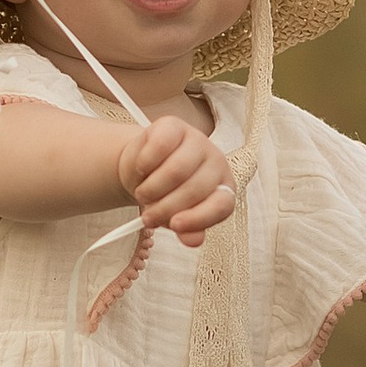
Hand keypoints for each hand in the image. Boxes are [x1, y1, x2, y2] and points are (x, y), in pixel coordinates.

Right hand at [118, 113, 237, 249]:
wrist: (143, 168)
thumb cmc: (165, 194)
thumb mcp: (176, 217)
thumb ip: (188, 229)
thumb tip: (193, 241)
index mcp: (223, 188)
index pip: (222, 205)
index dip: (200, 218)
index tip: (175, 226)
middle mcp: (216, 162)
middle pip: (194, 189)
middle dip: (165, 208)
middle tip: (149, 217)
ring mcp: (196, 140)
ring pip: (175, 170)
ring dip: (151, 189)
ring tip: (143, 195)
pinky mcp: (174, 125)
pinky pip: (159, 147)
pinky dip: (144, 164)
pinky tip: (142, 170)